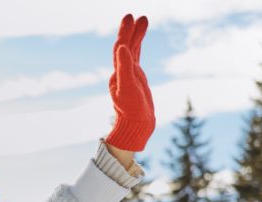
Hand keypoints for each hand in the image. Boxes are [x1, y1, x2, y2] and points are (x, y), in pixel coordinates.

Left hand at [105, 14, 154, 151]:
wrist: (136, 126)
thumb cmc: (131, 110)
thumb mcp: (127, 88)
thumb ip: (124, 68)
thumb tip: (122, 47)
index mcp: (118, 73)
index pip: (120, 47)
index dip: (124, 32)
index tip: (130, 17)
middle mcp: (122, 71)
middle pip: (126, 45)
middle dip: (130, 30)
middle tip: (135, 15)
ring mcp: (129, 74)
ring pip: (132, 50)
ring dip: (136, 35)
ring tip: (143, 19)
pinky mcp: (136, 79)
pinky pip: (136, 59)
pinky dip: (138, 47)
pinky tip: (139, 41)